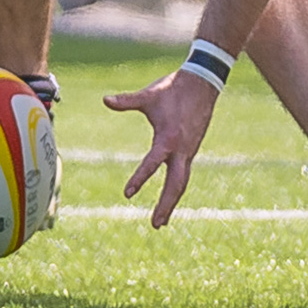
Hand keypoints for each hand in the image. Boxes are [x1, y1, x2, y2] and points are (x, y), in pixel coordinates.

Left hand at [103, 67, 217, 226]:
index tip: (127, 194)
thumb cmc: (172, 89)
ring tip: (161, 222)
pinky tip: (171, 197)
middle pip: (175, 184)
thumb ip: (127, 101)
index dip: (140, 178)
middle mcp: (181, 149)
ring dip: (171, 202)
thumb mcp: (148, 96)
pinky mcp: (191, 149)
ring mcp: (189, 151)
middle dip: (166, 205)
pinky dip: (177, 189)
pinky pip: (184, 174)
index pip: (153, 163)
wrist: (202, 83)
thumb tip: (105, 100)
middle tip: (155, 224)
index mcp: (168, 138)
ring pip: (181, 183)